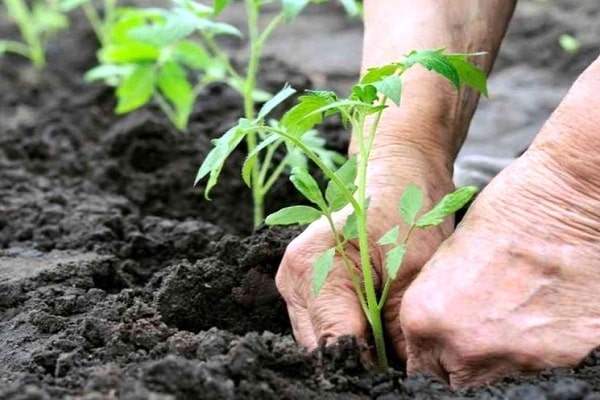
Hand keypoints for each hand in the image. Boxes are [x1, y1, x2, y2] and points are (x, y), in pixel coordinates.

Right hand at [276, 147, 453, 357]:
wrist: (397, 174)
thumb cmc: (408, 212)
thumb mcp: (414, 275)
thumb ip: (400, 333)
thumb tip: (401, 376)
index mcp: (313, 269)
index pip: (334, 345)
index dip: (366, 367)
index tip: (395, 375)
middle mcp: (292, 277)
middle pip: (320, 347)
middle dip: (358, 359)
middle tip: (397, 362)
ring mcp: (291, 281)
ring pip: (318, 339)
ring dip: (351, 346)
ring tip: (387, 339)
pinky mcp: (300, 284)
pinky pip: (319, 324)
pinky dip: (346, 330)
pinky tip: (372, 323)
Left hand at [400, 58, 599, 386]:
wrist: (565, 200)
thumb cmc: (503, 211)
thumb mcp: (446, 258)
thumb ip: (437, 305)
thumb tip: (439, 329)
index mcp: (426, 318)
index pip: (418, 364)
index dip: (429, 353)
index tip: (438, 344)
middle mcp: (465, 346)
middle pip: (455, 378)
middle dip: (458, 360)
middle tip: (472, 330)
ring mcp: (515, 356)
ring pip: (495, 374)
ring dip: (494, 354)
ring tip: (507, 315)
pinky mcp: (562, 355)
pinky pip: (537, 364)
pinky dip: (534, 346)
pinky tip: (538, 311)